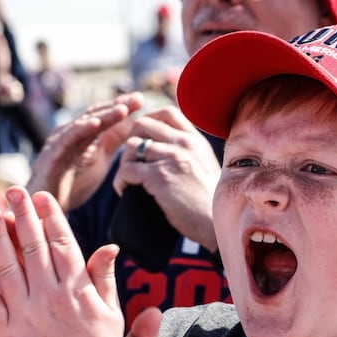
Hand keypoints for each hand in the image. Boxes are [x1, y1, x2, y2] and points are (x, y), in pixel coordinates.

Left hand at [0, 188, 131, 336]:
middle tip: (14, 192)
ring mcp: (28, 316)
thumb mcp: (113, 316)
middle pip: (34, 248)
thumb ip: (107, 280)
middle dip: (24, 217)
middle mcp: (52, 298)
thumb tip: (111, 247)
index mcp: (79, 291)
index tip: (42, 198)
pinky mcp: (9, 336)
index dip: (52, 218)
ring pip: (8, 268)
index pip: (63, 244)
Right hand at [26, 93, 145, 208]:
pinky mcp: (51, 155)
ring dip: (103, 115)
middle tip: (138, 99)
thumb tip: (133, 125)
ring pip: (83, 124)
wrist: (47, 207)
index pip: (105, 115)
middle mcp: (70, 133)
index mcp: (83, 134)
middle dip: (117, 106)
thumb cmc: (72, 183)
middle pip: (96, 115)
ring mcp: (60, 142)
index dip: (122, 107)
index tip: (142, 99)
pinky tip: (93, 124)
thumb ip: (112, 142)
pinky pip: (66, 140)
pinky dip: (79, 130)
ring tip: (122, 109)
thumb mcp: (99, 160)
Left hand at [111, 106, 220, 249]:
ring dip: (124, 162)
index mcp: (194, 139)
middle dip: (131, 141)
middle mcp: (183, 143)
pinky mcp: (158, 177)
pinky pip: (126, 170)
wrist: (215, 224)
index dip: (149, 122)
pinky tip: (124, 191)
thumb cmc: (210, 202)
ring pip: (130, 146)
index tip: (143, 139)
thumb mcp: (206, 166)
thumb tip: (171, 147)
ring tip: (128, 179)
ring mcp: (170, 158)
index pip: (166, 113)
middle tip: (131, 161)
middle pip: (142, 124)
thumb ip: (191, 151)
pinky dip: (120, 181)